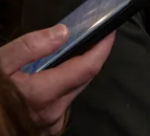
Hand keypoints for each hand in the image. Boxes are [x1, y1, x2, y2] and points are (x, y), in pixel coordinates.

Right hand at [0, 25, 114, 134]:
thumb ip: (30, 47)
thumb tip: (63, 32)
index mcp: (43, 95)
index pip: (88, 68)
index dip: (103, 48)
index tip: (110, 32)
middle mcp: (52, 114)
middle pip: (83, 80)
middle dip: (89, 58)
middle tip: (89, 39)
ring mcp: (48, 126)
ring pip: (73, 93)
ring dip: (72, 74)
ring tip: (63, 57)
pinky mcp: (43, 131)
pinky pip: (60, 105)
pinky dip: (60, 89)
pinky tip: (47, 79)